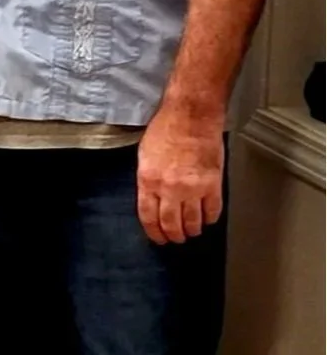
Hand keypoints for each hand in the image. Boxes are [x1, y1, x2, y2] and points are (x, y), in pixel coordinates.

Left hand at [138, 103, 224, 244]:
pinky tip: (208, 219)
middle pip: (171, 223)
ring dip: (192, 230)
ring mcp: (193, 189)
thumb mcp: (145, 155)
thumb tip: (152, 197)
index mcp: (148, 180)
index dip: (154, 232)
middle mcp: (169, 188)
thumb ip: (148, 179)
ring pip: (193, 221)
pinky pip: (213, 210)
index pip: (148, 216)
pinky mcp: (213, 185)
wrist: (191, 117)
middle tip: (177, 239)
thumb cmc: (167, 130)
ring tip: (192, 231)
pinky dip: (210, 218)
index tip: (158, 238)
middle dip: (174, 236)